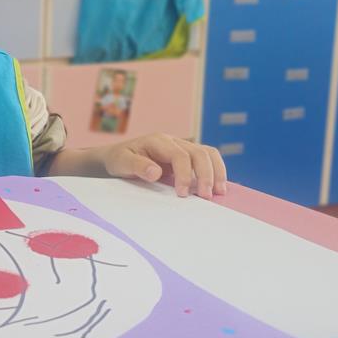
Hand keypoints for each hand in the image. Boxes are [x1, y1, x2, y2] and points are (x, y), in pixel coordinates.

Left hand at [102, 133, 226, 197]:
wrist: (117, 156)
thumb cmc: (119, 159)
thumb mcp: (121, 162)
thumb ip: (137, 166)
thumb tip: (156, 172)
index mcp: (158, 141)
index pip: (180, 155)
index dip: (184, 175)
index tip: (182, 194)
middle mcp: (173, 141)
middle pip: (199, 153)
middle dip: (206, 174)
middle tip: (206, 196)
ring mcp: (181, 147)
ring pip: (207, 153)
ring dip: (216, 172)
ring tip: (220, 192)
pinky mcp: (186, 156)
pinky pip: (206, 159)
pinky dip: (215, 171)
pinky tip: (217, 186)